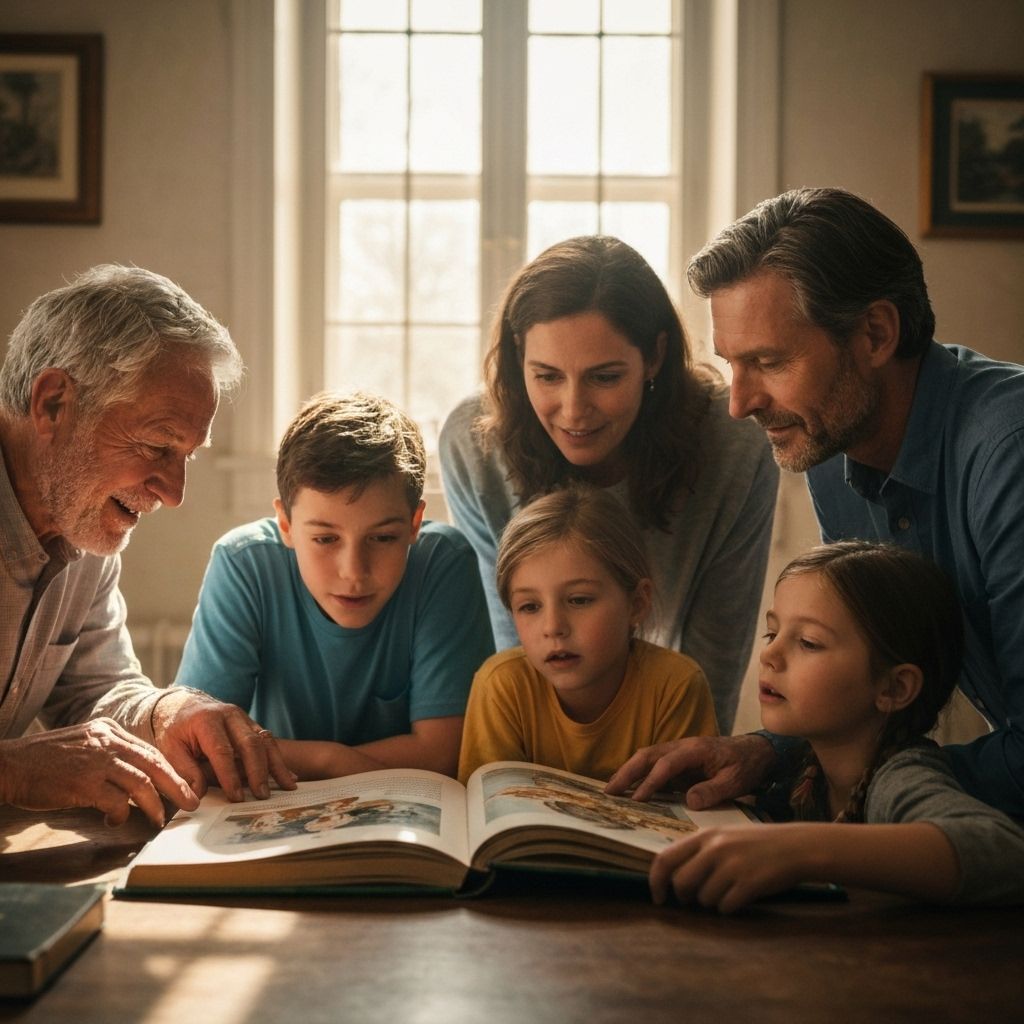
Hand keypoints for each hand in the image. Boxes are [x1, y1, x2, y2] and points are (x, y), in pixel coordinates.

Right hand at [0, 719, 197, 826]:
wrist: (8, 765)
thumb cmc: (43, 760)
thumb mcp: (82, 742)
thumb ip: (107, 751)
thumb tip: (135, 775)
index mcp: (109, 730)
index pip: (150, 750)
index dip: (170, 770)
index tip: (183, 785)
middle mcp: (107, 741)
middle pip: (155, 764)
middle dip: (177, 786)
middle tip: (190, 802)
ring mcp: (97, 761)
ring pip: (142, 784)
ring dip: (155, 805)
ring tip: (160, 819)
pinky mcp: (84, 783)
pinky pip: (116, 802)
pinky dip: (122, 814)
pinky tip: (116, 819)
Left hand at [150, 689, 296, 800]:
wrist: (180, 704)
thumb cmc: (175, 730)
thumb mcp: (170, 750)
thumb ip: (185, 772)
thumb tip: (198, 796)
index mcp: (206, 721)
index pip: (222, 750)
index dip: (230, 775)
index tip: (236, 797)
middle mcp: (230, 715)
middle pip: (250, 743)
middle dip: (258, 771)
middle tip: (263, 795)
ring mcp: (244, 718)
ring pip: (265, 741)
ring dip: (276, 765)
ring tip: (286, 786)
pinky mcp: (251, 725)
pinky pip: (268, 741)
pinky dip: (278, 759)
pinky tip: (288, 776)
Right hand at [605, 734, 776, 806]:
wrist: (755, 752)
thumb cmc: (746, 765)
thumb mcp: (735, 781)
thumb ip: (713, 791)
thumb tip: (688, 802)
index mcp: (695, 749)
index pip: (666, 764)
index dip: (651, 781)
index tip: (639, 799)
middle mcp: (681, 746)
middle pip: (647, 755)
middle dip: (627, 772)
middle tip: (609, 792)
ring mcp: (677, 751)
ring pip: (646, 758)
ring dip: (628, 772)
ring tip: (612, 791)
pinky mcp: (678, 761)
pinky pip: (653, 766)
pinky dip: (638, 775)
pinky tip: (630, 790)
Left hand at [649, 825, 811, 912]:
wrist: (796, 846)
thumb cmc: (756, 844)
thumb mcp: (724, 837)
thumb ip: (699, 851)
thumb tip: (671, 877)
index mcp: (705, 835)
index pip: (665, 858)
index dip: (655, 881)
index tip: (658, 897)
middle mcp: (715, 848)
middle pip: (681, 883)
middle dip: (684, 897)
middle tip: (694, 899)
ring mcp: (732, 866)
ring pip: (703, 899)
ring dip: (712, 902)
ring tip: (728, 890)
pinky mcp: (749, 883)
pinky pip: (725, 907)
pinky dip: (730, 907)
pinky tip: (742, 896)